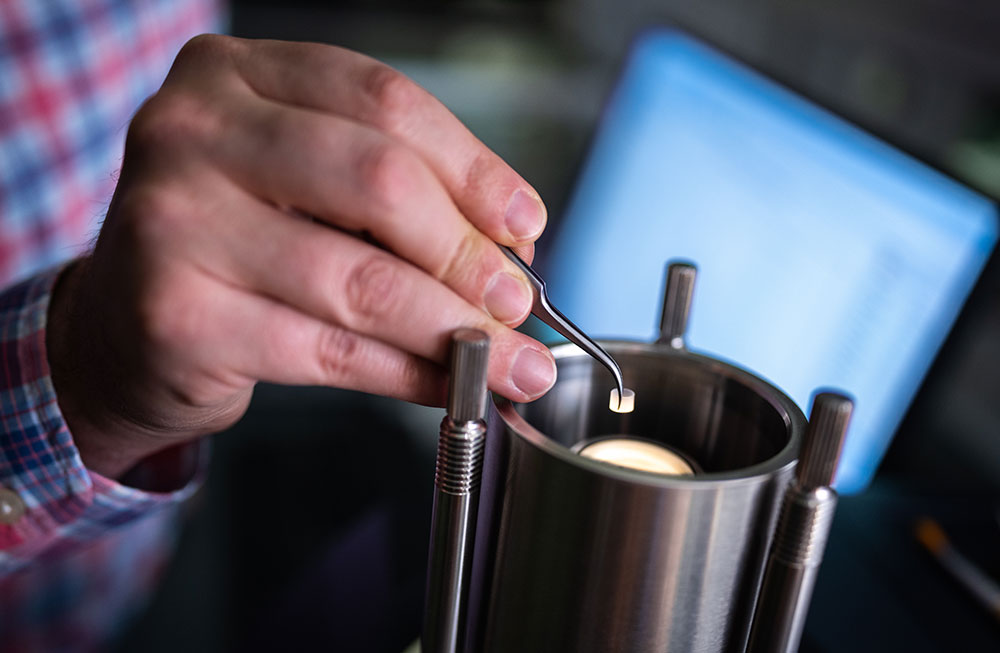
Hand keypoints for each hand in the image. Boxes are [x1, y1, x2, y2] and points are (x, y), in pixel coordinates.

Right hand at [47, 35, 556, 478]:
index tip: (524, 223)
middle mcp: (193, 132)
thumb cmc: (229, 247)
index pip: (384, 101)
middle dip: (467, 252)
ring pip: (361, 280)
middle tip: (514, 300)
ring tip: (503, 358)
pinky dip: (406, 373)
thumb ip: (393, 197)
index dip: (473, 167)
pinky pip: (329, 351)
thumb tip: (508, 249)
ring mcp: (176, 222)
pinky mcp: (179, 316)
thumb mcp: (300, 187)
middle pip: (379, 180)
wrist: (119, 328)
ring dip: (452, 328)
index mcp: (233, 75)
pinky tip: (446, 383)